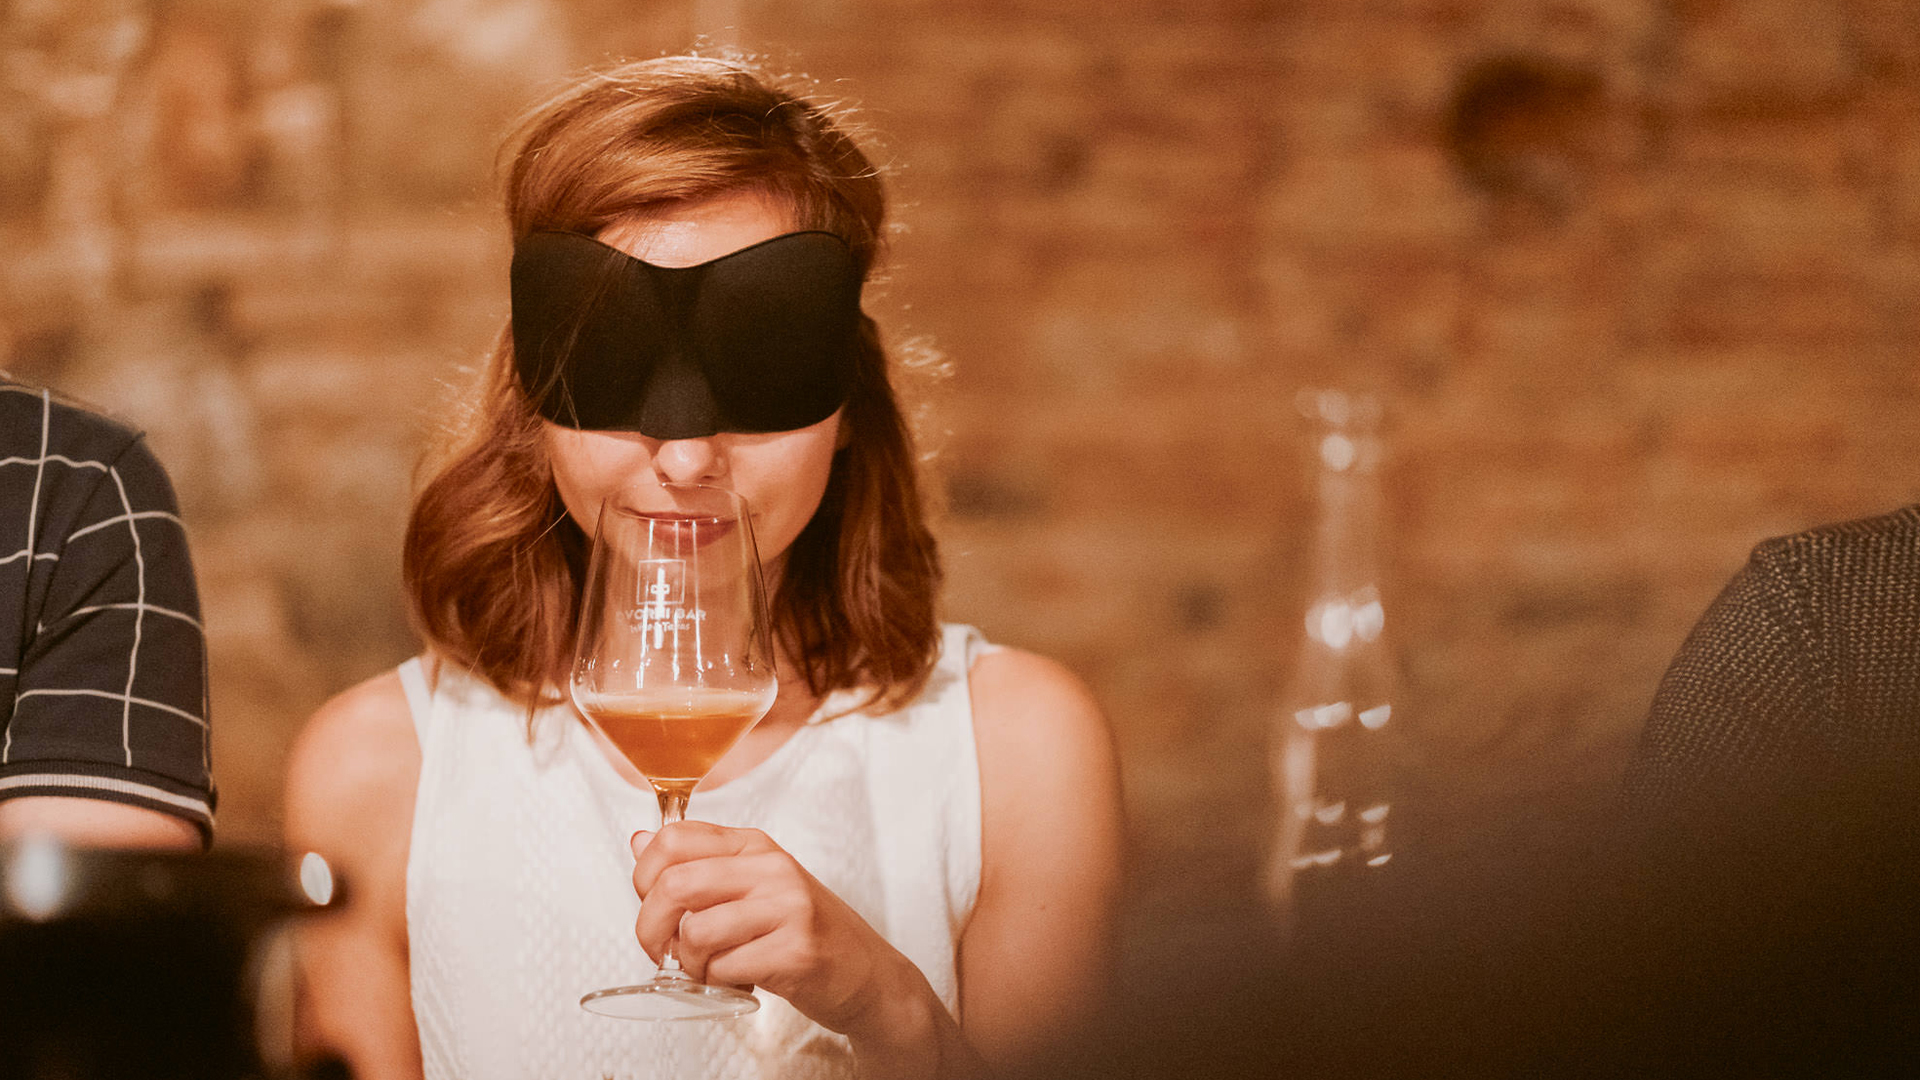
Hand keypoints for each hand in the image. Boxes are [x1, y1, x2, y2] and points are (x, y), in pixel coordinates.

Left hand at [629, 822, 924, 1037]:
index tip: (649, 903)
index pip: (674, 838)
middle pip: (676, 884)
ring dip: (688, 963)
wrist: (866, 972)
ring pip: (696, 932)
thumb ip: (698, 864)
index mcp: (755, 846)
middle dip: (651, 927)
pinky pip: (724, 968)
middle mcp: (771, 868)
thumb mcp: (753, 885)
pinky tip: (733, 980)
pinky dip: (716, 983)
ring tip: (707, 968)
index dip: (643, 875)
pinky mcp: (795, 951)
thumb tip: (640, 841)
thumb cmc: (804, 930)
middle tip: (661, 950)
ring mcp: (787, 908)